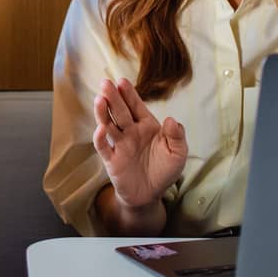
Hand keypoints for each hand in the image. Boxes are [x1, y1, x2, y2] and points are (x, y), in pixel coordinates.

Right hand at [92, 77, 187, 210]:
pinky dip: (101, 137)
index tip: (122, 82)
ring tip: (99, 99)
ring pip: (109, 125)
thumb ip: (177, 136)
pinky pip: (104, 147)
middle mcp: (131, 131)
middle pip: (120, 111)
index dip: (129, 94)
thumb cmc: (164, 170)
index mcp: (146, 125)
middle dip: (113, 97)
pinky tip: (101, 128)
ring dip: (103, 112)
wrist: (150, 195)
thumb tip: (171, 119)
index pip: (136, 106)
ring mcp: (120, 144)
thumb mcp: (178, 153)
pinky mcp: (112, 160)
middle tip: (105, 83)